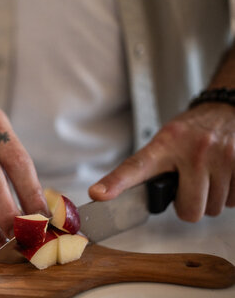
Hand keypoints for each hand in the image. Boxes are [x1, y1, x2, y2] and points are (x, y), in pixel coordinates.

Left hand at [89, 102, 234, 220]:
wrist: (224, 111)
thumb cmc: (190, 133)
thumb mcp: (164, 142)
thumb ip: (150, 169)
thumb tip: (127, 198)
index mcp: (164, 144)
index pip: (135, 168)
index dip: (116, 184)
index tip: (98, 195)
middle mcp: (194, 150)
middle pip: (190, 210)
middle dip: (189, 204)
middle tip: (188, 186)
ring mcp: (222, 157)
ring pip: (213, 209)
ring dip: (210, 199)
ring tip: (207, 176)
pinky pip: (234, 203)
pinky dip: (228, 195)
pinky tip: (222, 177)